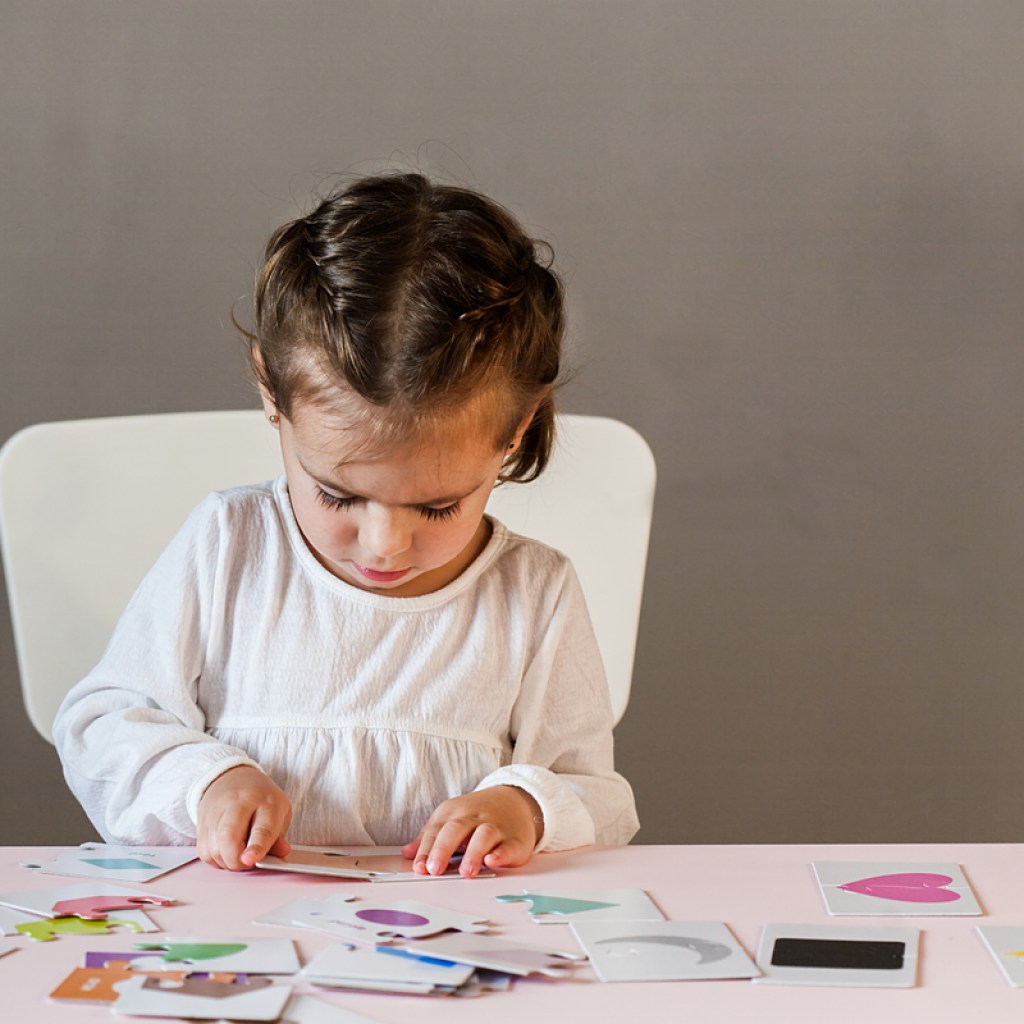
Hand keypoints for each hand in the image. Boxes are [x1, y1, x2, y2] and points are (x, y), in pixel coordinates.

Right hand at [197, 765, 291, 870]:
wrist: (233, 778)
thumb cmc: (261, 799)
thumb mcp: (280, 812)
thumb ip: (279, 837)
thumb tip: (281, 853)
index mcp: (266, 801)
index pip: (262, 828)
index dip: (256, 847)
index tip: (250, 860)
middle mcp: (239, 803)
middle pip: (229, 836)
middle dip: (235, 860)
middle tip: (246, 863)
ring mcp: (217, 811)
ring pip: (213, 848)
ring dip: (226, 862)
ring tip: (238, 854)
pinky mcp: (202, 822)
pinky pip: (203, 851)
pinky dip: (215, 859)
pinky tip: (225, 851)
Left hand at [401, 786, 543, 877]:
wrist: (515, 800)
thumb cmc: (477, 815)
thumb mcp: (451, 820)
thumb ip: (430, 837)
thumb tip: (408, 854)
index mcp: (454, 813)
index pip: (436, 831)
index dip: (426, 850)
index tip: (419, 868)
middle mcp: (474, 818)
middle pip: (456, 829)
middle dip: (443, 849)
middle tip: (435, 869)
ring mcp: (495, 827)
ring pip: (483, 835)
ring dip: (473, 853)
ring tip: (466, 872)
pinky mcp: (514, 840)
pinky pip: (508, 846)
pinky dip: (501, 853)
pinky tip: (493, 861)